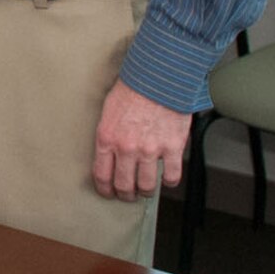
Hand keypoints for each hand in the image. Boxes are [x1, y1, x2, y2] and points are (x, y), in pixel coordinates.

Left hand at [91, 80, 192, 201]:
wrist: (158, 78)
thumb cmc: (133, 89)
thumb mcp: (108, 111)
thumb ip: (109, 135)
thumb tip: (109, 154)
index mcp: (107, 139)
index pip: (102, 175)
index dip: (105, 190)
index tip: (109, 193)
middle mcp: (127, 148)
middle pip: (124, 186)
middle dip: (125, 195)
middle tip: (129, 195)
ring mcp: (151, 150)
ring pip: (146, 186)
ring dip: (146, 191)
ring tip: (146, 189)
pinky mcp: (172, 148)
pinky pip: (171, 176)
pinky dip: (169, 181)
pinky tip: (166, 177)